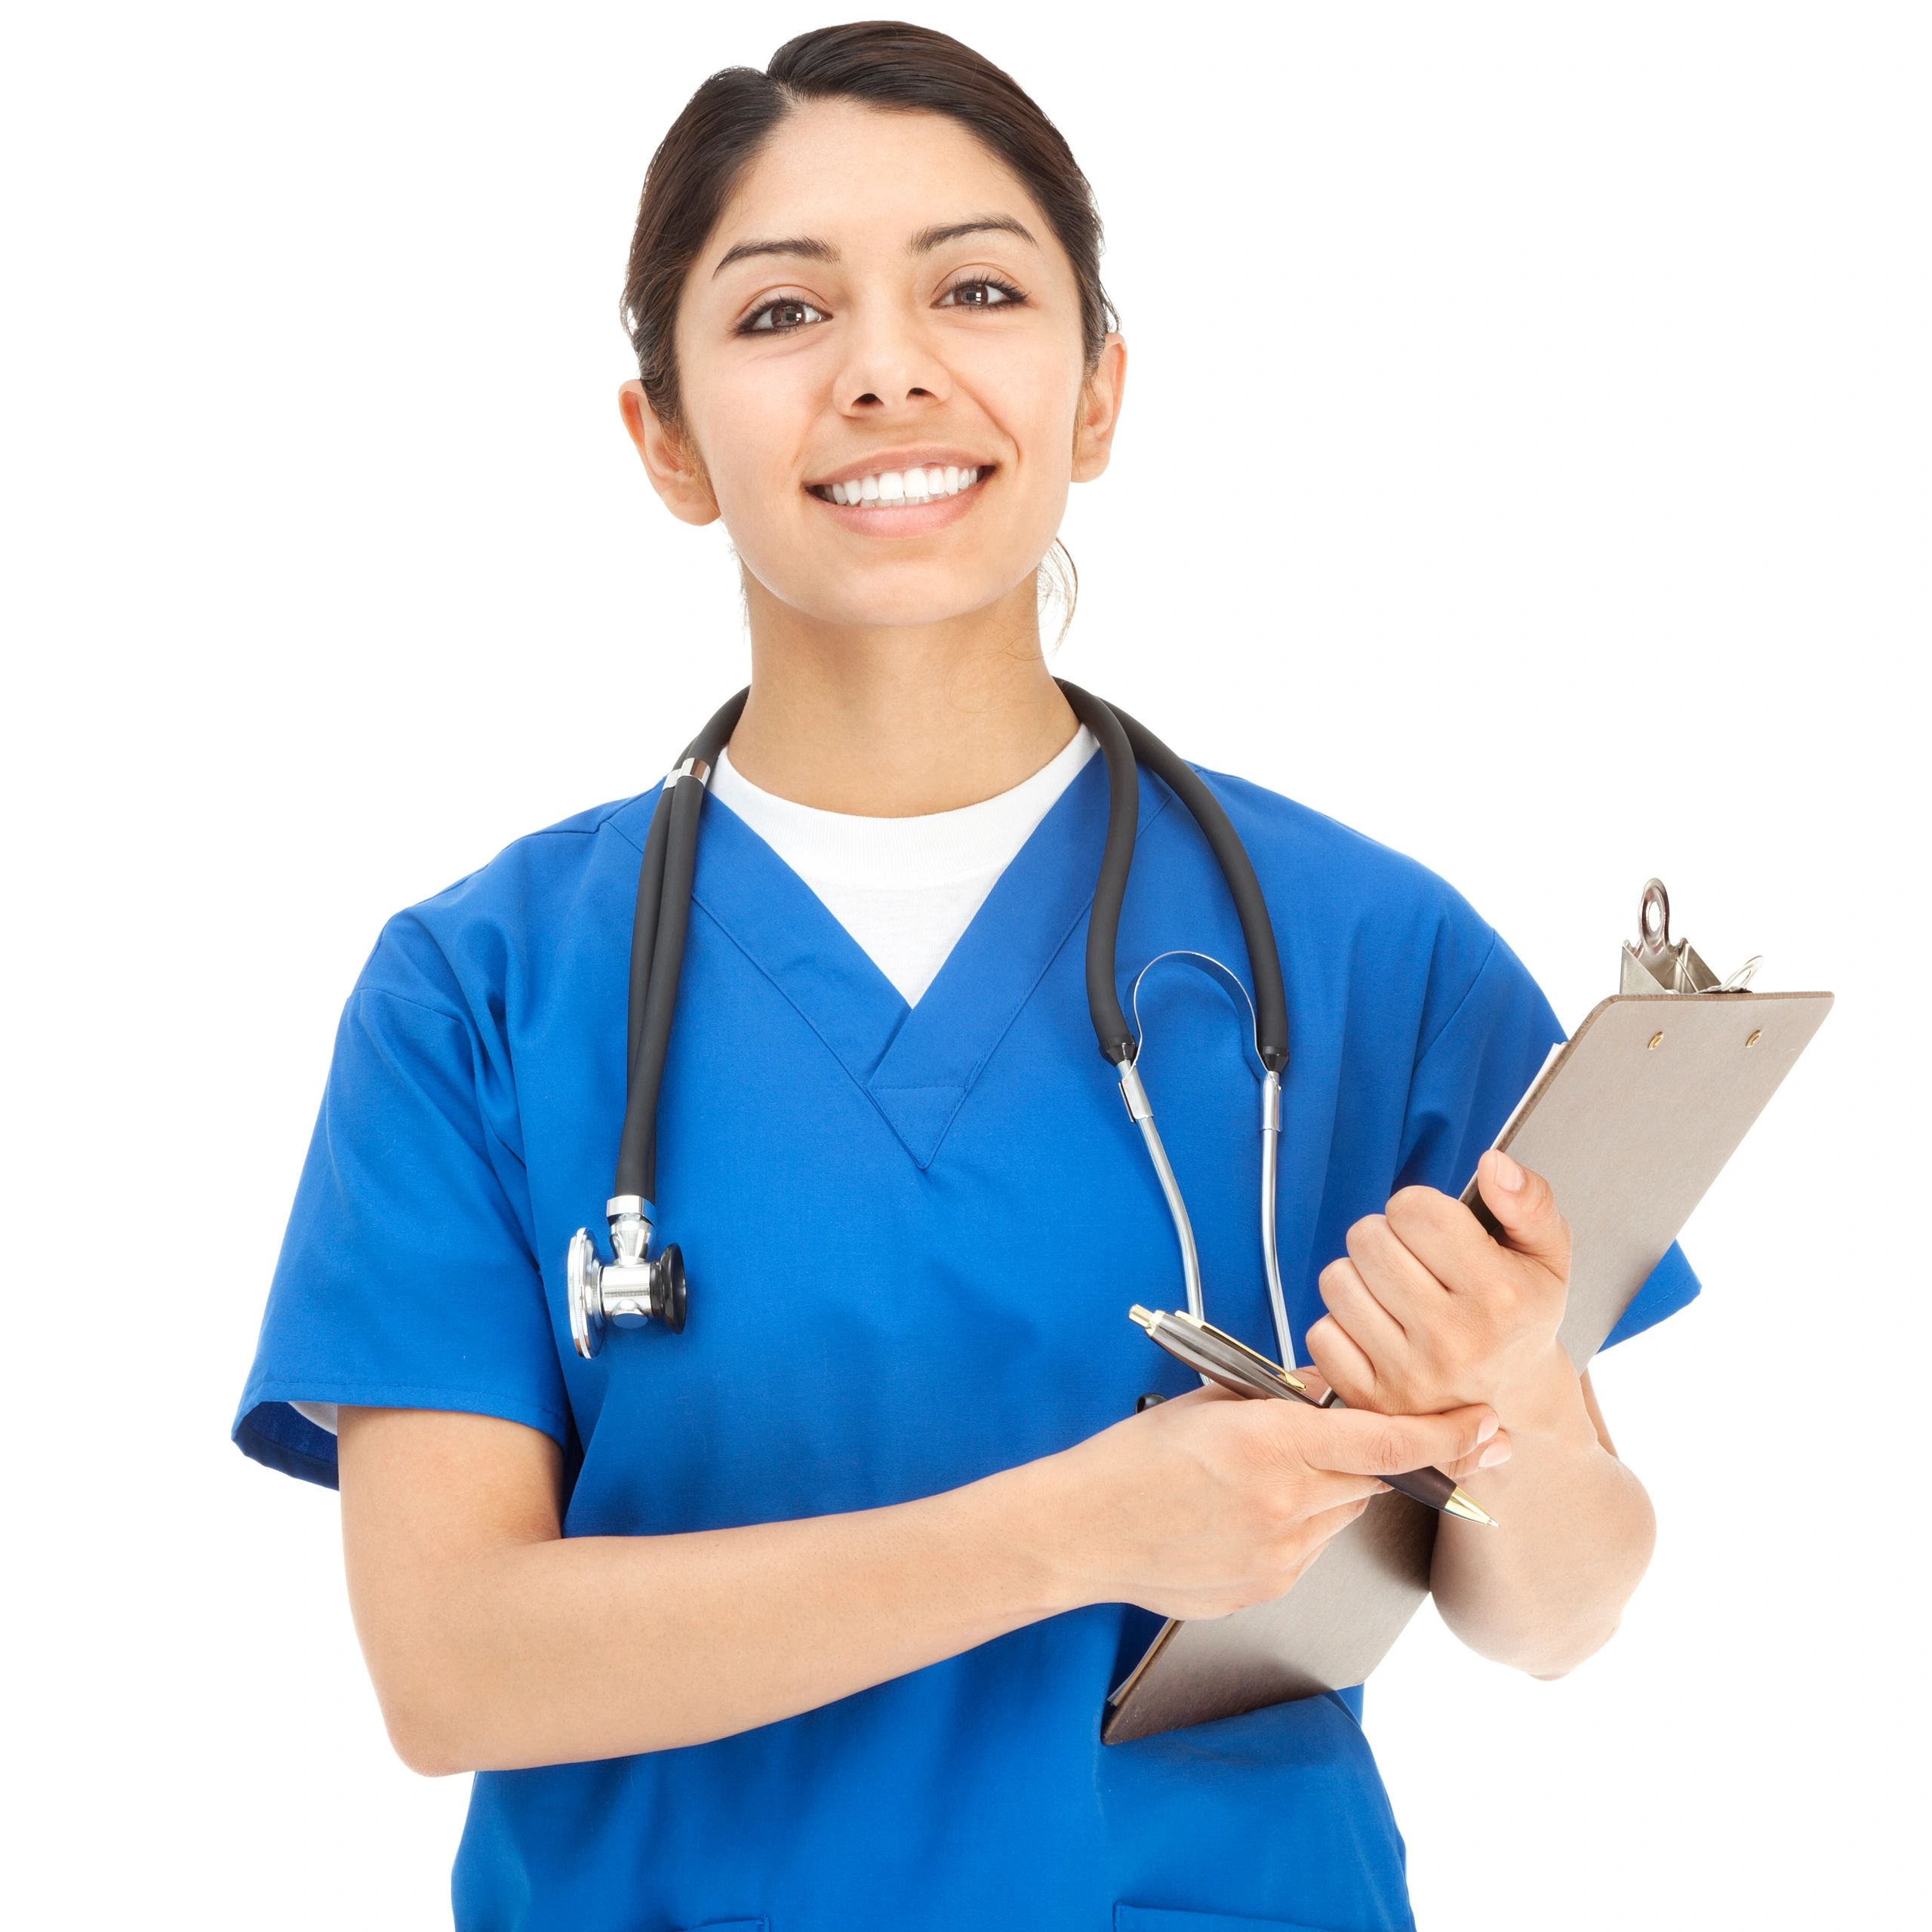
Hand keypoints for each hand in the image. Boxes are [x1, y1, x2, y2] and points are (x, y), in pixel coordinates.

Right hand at [1048, 1382, 1503, 1620]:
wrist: (1080, 1531)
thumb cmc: (1130, 1460)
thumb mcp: (1207, 1403)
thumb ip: (1278, 1398)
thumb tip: (1327, 1388)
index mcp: (1271, 1440)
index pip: (1385, 1439)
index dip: (1445, 1435)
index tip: (1487, 1427)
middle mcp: (1286, 1500)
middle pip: (1370, 1478)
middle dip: (1365, 1458)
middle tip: (1321, 1444)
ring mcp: (1279, 1553)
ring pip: (1340, 1515)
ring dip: (1323, 1493)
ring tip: (1255, 1481)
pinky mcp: (1267, 1588)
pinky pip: (1308, 1552)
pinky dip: (1293, 1529)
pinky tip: (1238, 1517)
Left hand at [1303, 1148, 1572, 1426]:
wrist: (1514, 1400)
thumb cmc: (1522, 1317)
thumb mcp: (1547, 1255)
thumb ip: (1529, 1201)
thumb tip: (1492, 1163)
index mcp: (1499, 1296)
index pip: (1413, 1209)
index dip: (1418, 1208)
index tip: (1436, 1229)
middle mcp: (1453, 1339)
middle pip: (1367, 1238)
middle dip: (1386, 1237)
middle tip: (1415, 1260)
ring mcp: (1410, 1375)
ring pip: (1337, 1280)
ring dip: (1360, 1277)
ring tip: (1396, 1292)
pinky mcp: (1373, 1400)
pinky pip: (1320, 1333)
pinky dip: (1341, 1324)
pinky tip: (1378, 1329)